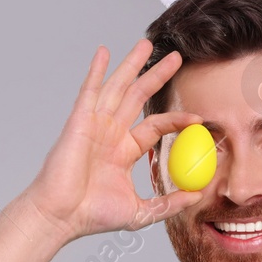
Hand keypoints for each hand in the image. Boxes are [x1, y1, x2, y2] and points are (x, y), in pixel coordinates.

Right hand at [20, 39, 206, 241]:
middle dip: (156, 75)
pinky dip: (96, 70)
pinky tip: (104, 52)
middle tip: (176, 58)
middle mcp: (109, 134)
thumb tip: (197, 195)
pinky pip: (90, 91)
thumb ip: (169, 202)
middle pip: (137, 96)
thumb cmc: (91, 215)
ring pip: (117, 87)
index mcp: (122, 151)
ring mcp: (94, 125)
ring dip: (131, 64)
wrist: (62, 217)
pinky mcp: (79, 123)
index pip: (154, 126)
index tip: (199, 118)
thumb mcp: (141, 212)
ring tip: (147, 44)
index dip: (176, 120)